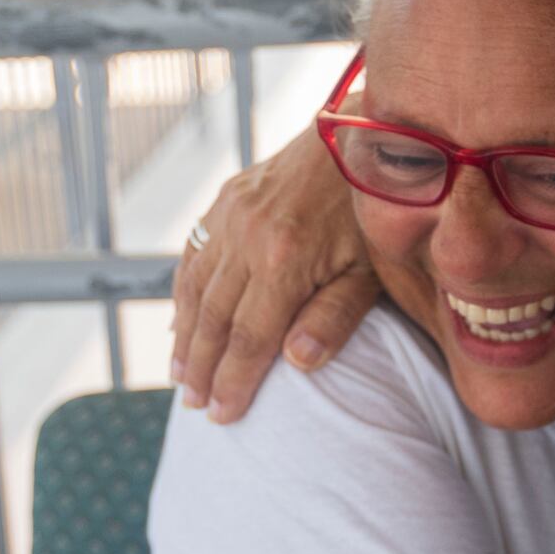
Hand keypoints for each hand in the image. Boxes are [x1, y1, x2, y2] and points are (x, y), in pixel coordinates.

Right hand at [172, 130, 376, 422]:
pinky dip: (182, 293)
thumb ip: (334, 317)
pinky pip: (193, 254)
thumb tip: (297, 363)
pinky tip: (180, 323)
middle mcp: (248, 236)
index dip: (232, 381)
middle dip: (202, 369)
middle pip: (213, 319)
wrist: (363, 137)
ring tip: (180, 376)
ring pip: (195, 288)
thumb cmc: (374, 213)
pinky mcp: (226, 199)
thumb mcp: (371, 270)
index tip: (221, 416)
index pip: (249, 338)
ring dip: (185, 336)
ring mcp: (231, 214)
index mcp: (286, 259)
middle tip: (194, 406)